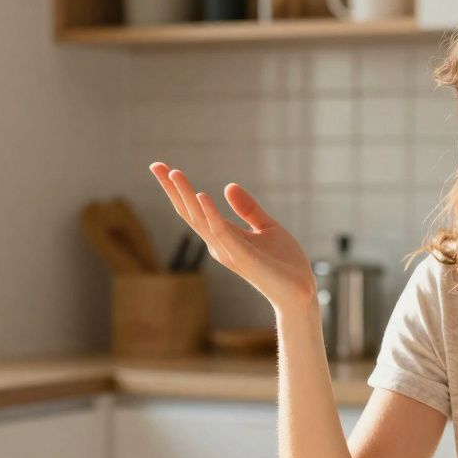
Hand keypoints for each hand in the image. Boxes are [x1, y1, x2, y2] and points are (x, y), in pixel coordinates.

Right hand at [149, 162, 316, 315]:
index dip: (179, 189)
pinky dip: (211, 214)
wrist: (301, 292)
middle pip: (190, 213)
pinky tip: (202, 195)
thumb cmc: (284, 264)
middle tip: (156, 165)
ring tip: (174, 173)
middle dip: (173, 189)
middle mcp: (219, 244)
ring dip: (187, 196)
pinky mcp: (243, 257)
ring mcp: (228, 251)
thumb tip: (228, 186)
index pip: (195, 210)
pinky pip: (222, 233)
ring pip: (201, 220)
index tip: (163, 167)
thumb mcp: (267, 227)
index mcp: (224, 237)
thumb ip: (248, 209)